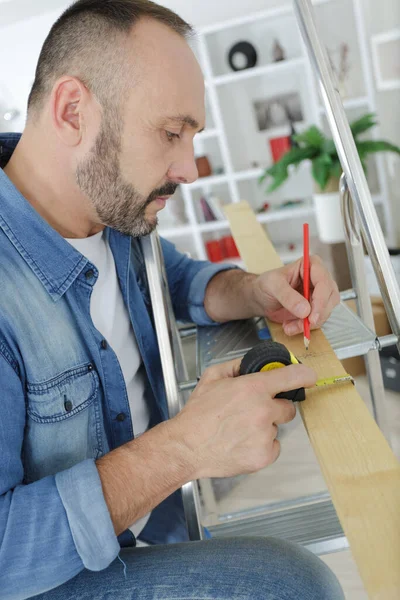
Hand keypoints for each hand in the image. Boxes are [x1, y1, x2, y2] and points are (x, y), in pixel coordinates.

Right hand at [172, 358, 316, 478]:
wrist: (187, 447)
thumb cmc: (198, 415)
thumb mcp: (212, 378)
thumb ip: (235, 366)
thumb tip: (251, 363)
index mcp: (253, 389)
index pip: (292, 377)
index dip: (304, 375)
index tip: (309, 377)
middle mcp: (264, 411)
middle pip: (288, 407)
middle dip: (274, 407)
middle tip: (253, 411)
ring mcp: (266, 435)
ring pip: (277, 428)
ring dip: (265, 427)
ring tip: (240, 430)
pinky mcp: (264, 455)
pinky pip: (273, 446)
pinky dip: (262, 445)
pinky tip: (242, 442)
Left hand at [251, 256, 339, 336]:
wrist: (261, 297)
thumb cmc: (267, 284)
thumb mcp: (273, 285)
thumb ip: (287, 296)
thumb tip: (305, 310)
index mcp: (312, 265)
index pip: (323, 281)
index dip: (320, 300)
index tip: (311, 315)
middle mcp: (320, 278)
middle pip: (330, 298)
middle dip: (317, 315)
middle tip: (304, 324)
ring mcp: (320, 294)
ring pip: (325, 312)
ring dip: (309, 323)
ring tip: (289, 326)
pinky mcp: (316, 308)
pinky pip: (317, 320)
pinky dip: (304, 327)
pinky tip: (290, 326)